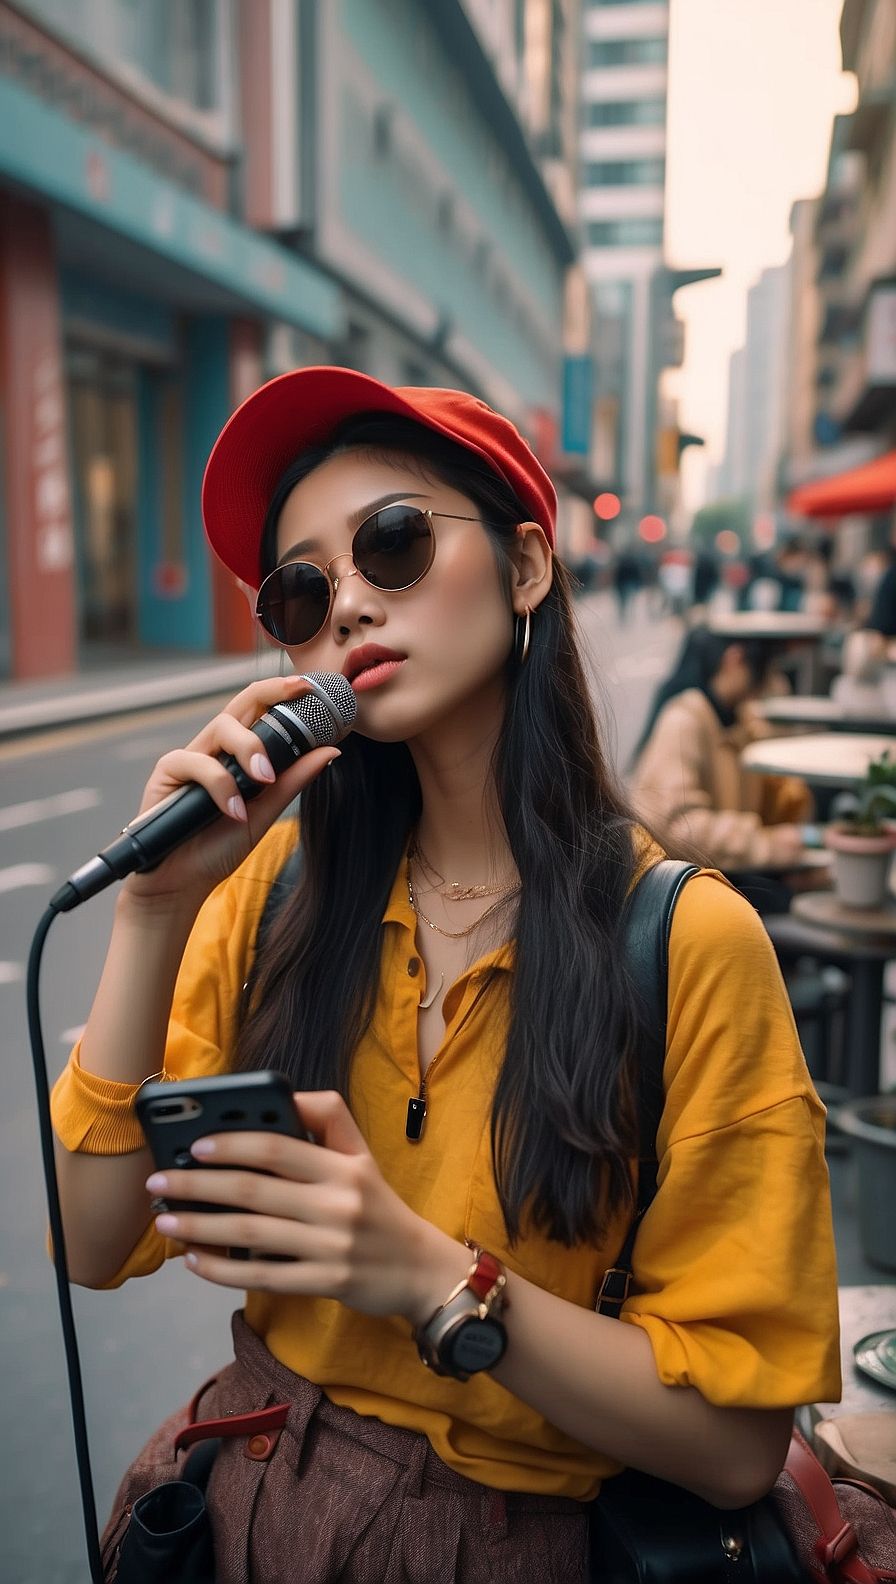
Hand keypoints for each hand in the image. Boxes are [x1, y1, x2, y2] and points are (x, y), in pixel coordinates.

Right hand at [122, 676, 339, 906]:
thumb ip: (292, 781)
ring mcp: (190, 757)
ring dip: (250, 749)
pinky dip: (221, 785)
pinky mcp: (167, 772)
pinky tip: (234, 812)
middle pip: (241, 702)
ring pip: (222, 727)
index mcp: (238, 753)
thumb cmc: (218, 845)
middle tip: (299, 693)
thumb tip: (330, 751)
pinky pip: (196, 762)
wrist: (182, 883)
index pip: (261, 711)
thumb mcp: (265, 813)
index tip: (313, 688)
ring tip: (266, 780)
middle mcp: (215, 748)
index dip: (285, 694)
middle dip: (272, 691)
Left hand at [145, 1091, 467, 1322]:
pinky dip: (223, 1270)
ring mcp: (331, 1247)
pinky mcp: (325, 1284)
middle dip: (198, 1185)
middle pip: (254, 1190)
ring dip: (199, 1228)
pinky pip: (263, 1276)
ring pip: (251, 1234)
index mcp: (344, 1167)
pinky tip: (194, 1261)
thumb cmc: (378, 1205)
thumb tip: (281, 1095)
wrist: (420, 1268)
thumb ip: (326, 1119)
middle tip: (158, 1183)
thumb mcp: (362, 1155)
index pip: (278, 1147)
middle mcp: (338, 1204)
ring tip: (164, 1221)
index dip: (232, 1143)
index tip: (193, 1145)